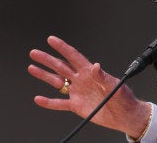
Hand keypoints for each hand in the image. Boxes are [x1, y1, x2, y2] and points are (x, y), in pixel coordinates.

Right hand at [28, 35, 151, 137]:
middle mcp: (81, 80)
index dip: (62, 48)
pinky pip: (60, 103)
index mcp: (90, 72)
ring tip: (32, 68)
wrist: (125, 116)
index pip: (73, 56)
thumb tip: (96, 66)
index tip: (51, 40)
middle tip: (34, 53)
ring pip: (57, 82)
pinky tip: (39, 99)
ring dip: (44, 75)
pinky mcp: (77, 106)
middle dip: (47, 59)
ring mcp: (78, 92)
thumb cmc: (124, 99)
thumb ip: (103, 76)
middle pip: (61, 67)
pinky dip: (49, 102)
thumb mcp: (115, 86)